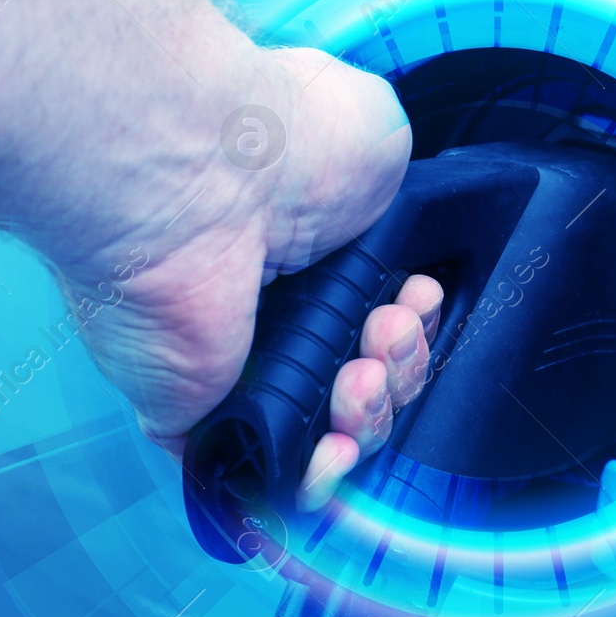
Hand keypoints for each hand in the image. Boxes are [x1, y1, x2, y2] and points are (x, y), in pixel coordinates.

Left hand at [52, 46, 441, 509]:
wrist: (200, 171)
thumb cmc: (282, 137)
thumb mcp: (378, 138)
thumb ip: (395, 196)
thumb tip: (398, 233)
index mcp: (314, 248)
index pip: (377, 315)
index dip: (414, 322)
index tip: (419, 298)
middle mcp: (271, 308)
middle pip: (366, 378)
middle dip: (401, 367)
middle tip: (385, 330)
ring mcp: (232, 367)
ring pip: (329, 432)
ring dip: (370, 414)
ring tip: (357, 375)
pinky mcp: (196, 416)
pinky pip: (265, 477)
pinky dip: (314, 479)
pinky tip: (335, 442)